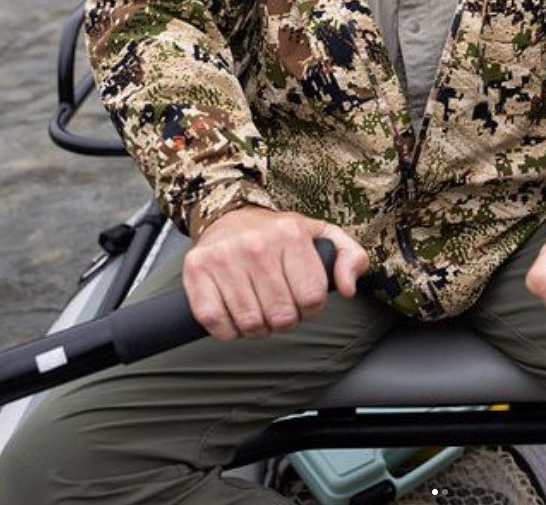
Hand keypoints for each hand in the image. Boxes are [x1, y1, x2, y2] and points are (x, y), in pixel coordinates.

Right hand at [182, 206, 368, 341]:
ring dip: (257, 328)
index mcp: (291, 233)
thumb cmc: (278, 234)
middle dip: (285, 320)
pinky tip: (235, 313)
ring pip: (250, 324)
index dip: (311, 308)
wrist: (230, 216)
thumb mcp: (322, 235)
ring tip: (259, 308)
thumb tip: (347, 288)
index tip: (303, 298)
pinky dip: (228, 330)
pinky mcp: (197, 271)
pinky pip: (216, 323)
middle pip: (282, 316)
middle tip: (279, 305)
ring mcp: (224, 257)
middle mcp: (256, 244)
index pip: (312, 297)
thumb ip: (349, 257)